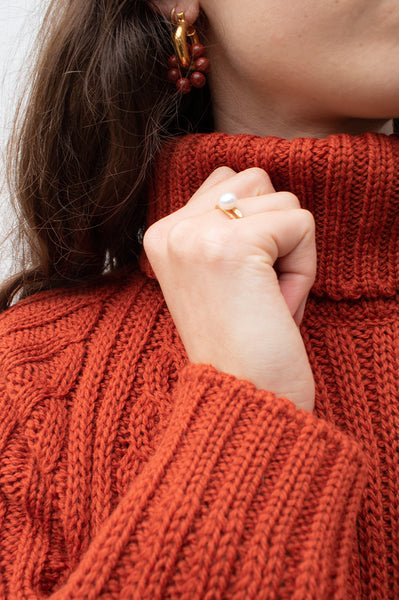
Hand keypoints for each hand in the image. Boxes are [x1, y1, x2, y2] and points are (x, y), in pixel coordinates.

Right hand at [144, 167, 315, 411]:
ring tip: (266, 298)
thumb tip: (261, 182)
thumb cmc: (244, 343)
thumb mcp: (220, 274)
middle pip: (257, 179)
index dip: (256, 229)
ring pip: (283, 199)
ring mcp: (196, 234)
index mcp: (163, 235)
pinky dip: (304, 269)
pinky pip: (301, 224)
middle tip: (257, 290)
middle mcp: (171, 229)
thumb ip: (225, 224)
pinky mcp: (231, 244)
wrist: (243, 397)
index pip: (228, 180)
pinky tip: (278, 305)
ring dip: (290, 252)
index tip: (240, 284)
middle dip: (274, 231)